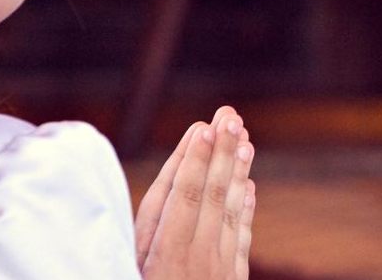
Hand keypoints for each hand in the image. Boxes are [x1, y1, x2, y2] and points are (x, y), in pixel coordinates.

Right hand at [135, 105, 255, 278]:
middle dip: (222, 152)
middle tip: (230, 116)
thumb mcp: (134, 261)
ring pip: (231, 212)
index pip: (185, 195)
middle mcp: (199, 259)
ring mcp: (220, 271)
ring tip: (245, 139)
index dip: (195, 160)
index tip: (203, 126)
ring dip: (238, 172)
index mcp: (167, 253)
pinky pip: (242, 240)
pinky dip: (245, 209)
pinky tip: (247, 185)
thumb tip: (176, 171)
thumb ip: (150, 219)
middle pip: (213, 196)